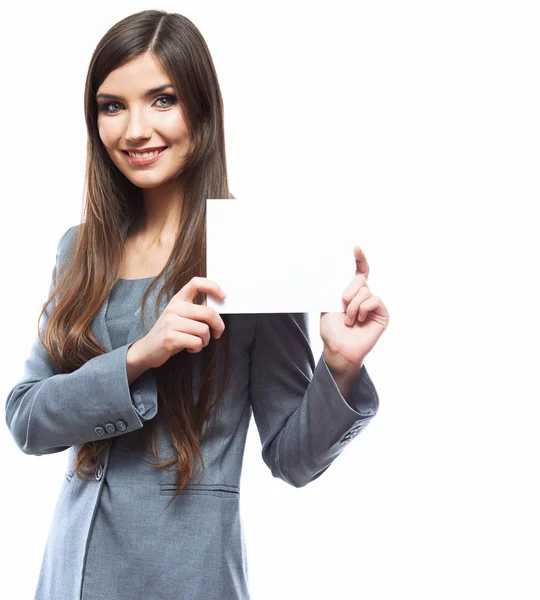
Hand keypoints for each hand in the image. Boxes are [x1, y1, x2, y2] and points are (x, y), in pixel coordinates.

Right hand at [139, 276, 226, 368]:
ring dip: (205, 340)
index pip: (196, 283)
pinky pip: (196, 342)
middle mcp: (174, 308)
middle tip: (218, 332)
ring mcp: (170, 322)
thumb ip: (196, 310)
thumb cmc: (170, 332)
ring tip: (197, 342)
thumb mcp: (181, 316)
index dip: (212, 286)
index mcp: (178, 299)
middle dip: (218, 325)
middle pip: (208, 312)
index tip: (223, 296)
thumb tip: (215, 304)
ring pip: (204, 330)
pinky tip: (190, 347)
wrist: (147, 349)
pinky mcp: (170, 338)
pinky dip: (197, 348)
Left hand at [320, 246, 388, 370]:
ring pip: (365, 291)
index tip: (354, 247)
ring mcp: (374, 304)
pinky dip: (362, 309)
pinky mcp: (382, 313)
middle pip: (360, 279)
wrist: (338, 348)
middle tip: (342, 307)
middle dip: (347, 293)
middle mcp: (364, 295)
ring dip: (352, 306)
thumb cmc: (332, 330)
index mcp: (351, 291)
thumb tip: (330, 270)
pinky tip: (359, 321)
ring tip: (350, 320)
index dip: (359, 258)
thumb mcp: (327, 305)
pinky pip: (373, 299)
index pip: (359, 271)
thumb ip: (333, 289)